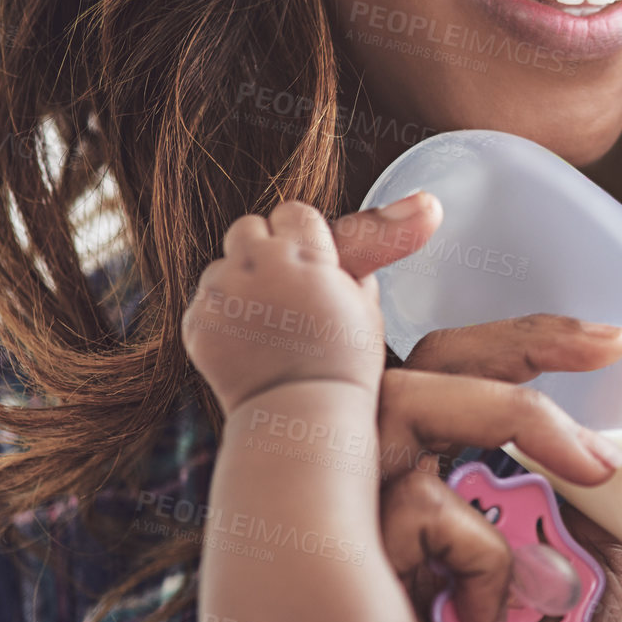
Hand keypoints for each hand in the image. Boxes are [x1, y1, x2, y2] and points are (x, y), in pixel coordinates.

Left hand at [181, 201, 383, 415]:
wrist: (301, 419)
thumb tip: (425, 202)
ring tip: (270, 323)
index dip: (305, 238)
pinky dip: (224, 317)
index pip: (293, 212)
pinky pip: (207, 303)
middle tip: (287, 285)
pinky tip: (249, 344)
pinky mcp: (196, 324)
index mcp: (300, 255)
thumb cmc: (346, 363)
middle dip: (267, 249)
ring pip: (224, 266)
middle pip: (249, 228)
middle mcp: (253, 266)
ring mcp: (220, 296)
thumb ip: (372, 249)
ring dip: (243, 283)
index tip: (313, 263)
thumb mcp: (368, 302)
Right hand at [327, 194, 621, 621]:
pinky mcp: (327, 549)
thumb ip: (587, 512)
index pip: (459, 372)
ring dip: (513, 416)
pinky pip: (417, 509)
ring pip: (408, 401)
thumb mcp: (570, 574)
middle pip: (429, 361)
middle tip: (607, 345)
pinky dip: (476, 551)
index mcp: (428, 473)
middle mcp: (374, 476)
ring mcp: (340, 505)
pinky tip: (483, 617)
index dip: (524, 340)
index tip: (612, 341)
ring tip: (594, 468)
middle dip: (520, 338)